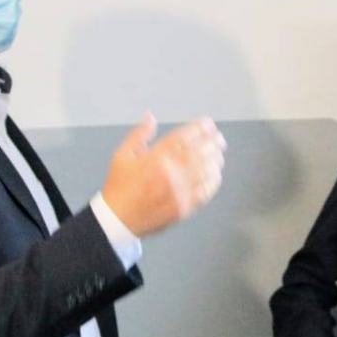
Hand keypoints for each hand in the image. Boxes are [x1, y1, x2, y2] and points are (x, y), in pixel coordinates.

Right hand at [101, 114, 225, 237]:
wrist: (117, 220)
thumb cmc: (119, 188)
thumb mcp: (122, 156)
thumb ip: (139, 135)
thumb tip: (150, 117)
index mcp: (155, 158)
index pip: (184, 137)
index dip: (199, 128)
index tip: (207, 124)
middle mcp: (170, 173)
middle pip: (199, 152)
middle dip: (212, 142)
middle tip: (218, 137)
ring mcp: (179, 192)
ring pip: (205, 171)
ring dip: (215, 160)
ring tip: (219, 153)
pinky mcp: (184, 207)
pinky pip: (205, 192)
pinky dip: (213, 181)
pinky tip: (215, 174)